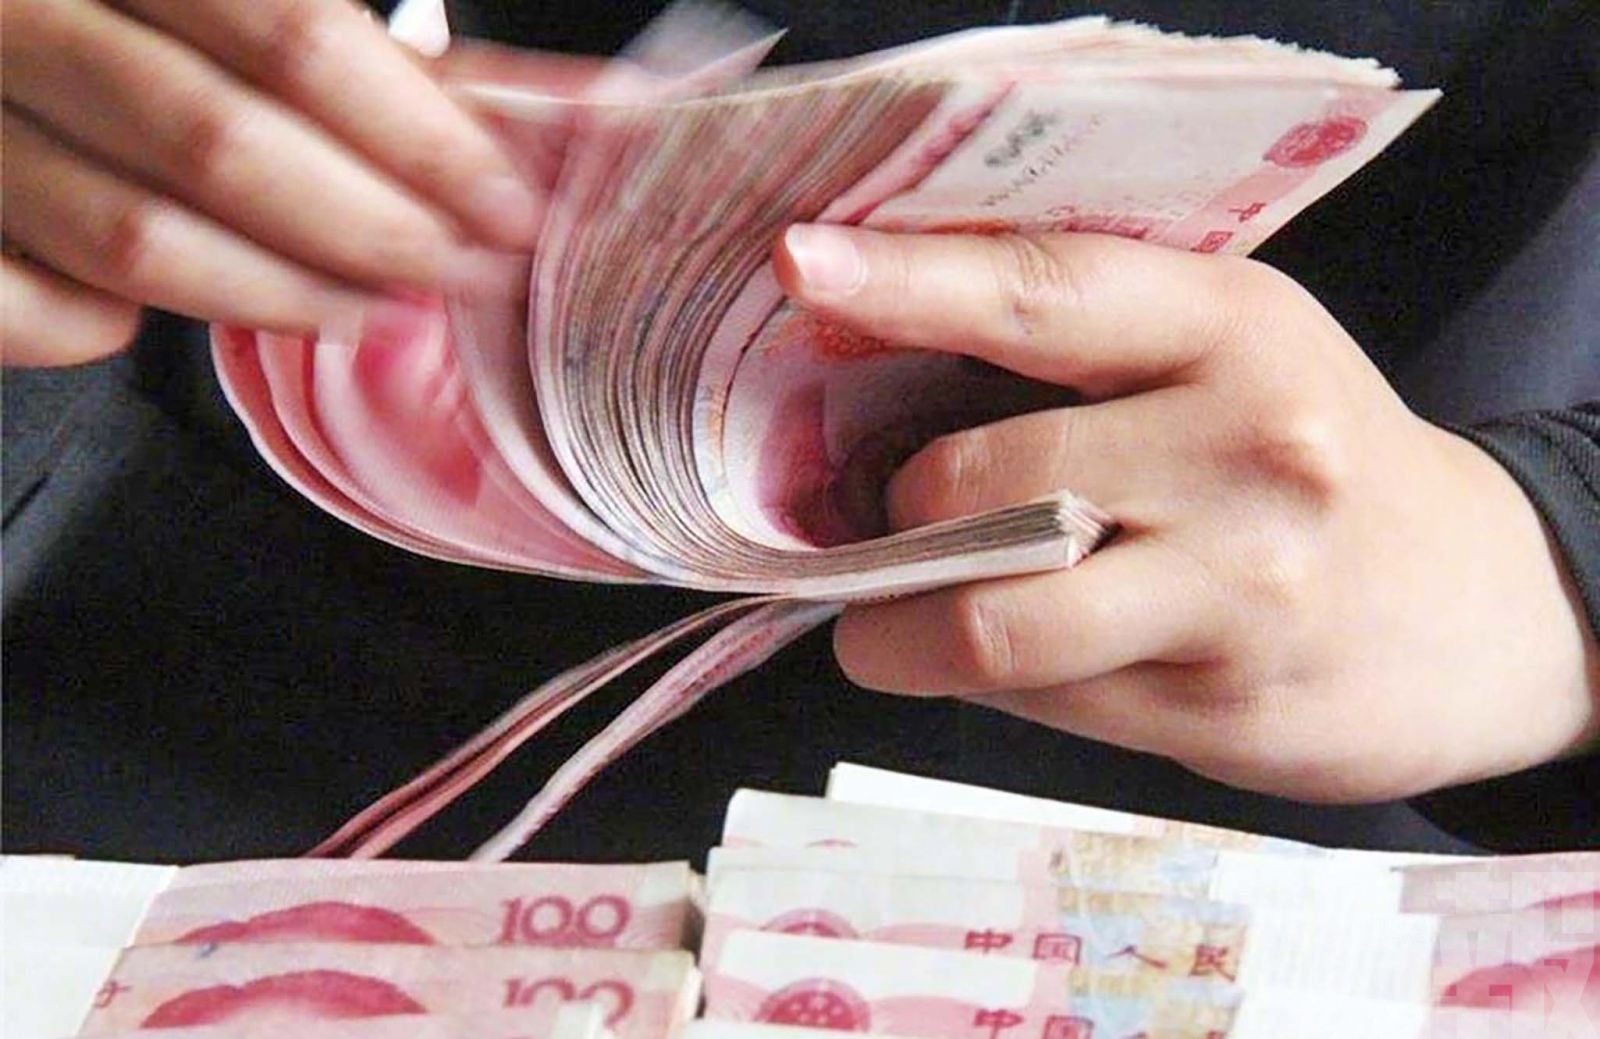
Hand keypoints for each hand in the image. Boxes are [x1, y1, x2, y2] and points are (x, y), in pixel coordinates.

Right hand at [0, 0, 547, 365]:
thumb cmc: (144, 12)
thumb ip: (389, 56)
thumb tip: (586, 110)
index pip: (294, 37)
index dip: (421, 136)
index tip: (507, 206)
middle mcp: (21, 17)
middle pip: (221, 144)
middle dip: (372, 229)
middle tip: (461, 273)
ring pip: (134, 241)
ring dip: (280, 295)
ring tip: (373, 310)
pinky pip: (31, 307)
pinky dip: (106, 328)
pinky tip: (169, 318)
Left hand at [777, 224, 1599, 801]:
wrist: (1472, 612)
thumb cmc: (1312, 458)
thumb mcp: (1232, 358)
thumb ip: (1084, 362)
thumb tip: (881, 392)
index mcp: (1234, 331)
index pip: (1042, 297)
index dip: (908, 285)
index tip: (802, 269)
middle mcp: (1243, 455)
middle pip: (978, 483)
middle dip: (896, 513)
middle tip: (886, 519)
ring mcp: (1234, 593)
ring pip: (990, 624)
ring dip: (897, 632)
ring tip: (884, 626)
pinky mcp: (1215, 710)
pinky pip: (1037, 700)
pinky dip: (982, 682)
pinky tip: (1011, 658)